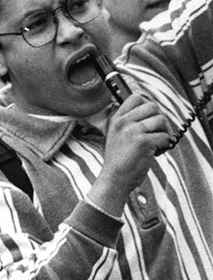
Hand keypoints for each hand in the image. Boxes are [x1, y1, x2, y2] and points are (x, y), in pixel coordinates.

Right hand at [94, 93, 171, 209]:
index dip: (148, 106)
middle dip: (159, 119)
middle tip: (157, 133)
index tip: (150, 119)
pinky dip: (165, 145)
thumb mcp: (117, 137)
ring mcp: (132, 131)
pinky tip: (156, 153)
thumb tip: (155, 112)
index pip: (136, 97)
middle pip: (152, 106)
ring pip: (161, 119)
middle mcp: (123, 123)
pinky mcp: (143, 142)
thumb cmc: (119, 163)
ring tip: (157, 144)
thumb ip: (130, 123)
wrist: (114, 181)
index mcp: (116, 120)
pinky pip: (165, 136)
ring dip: (165, 132)